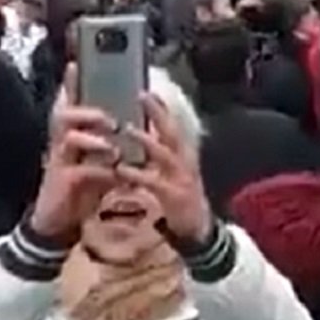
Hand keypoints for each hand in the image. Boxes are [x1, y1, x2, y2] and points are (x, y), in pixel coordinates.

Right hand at [32, 67, 121, 242]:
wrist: (61, 221)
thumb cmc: (82, 186)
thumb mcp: (100, 161)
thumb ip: (113, 143)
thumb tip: (138, 125)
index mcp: (71, 134)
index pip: (69, 104)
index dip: (70, 84)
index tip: (75, 64)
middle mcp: (61, 143)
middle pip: (63, 115)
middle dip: (87, 111)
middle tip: (111, 119)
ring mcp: (58, 161)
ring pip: (67, 138)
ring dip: (93, 139)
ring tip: (113, 146)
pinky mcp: (61, 182)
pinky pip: (78, 170)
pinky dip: (98, 170)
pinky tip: (114, 174)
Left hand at [119, 93, 211, 245]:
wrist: (197, 229)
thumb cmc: (180, 197)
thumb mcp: (173, 171)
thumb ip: (160, 153)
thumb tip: (142, 132)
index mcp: (184, 154)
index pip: (174, 125)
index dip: (162, 107)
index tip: (147, 90)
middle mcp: (186, 162)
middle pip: (173, 132)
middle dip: (159, 113)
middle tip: (142, 95)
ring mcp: (182, 178)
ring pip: (165, 154)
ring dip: (147, 141)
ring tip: (128, 130)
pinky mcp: (174, 196)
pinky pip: (154, 182)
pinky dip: (138, 174)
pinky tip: (121, 169)